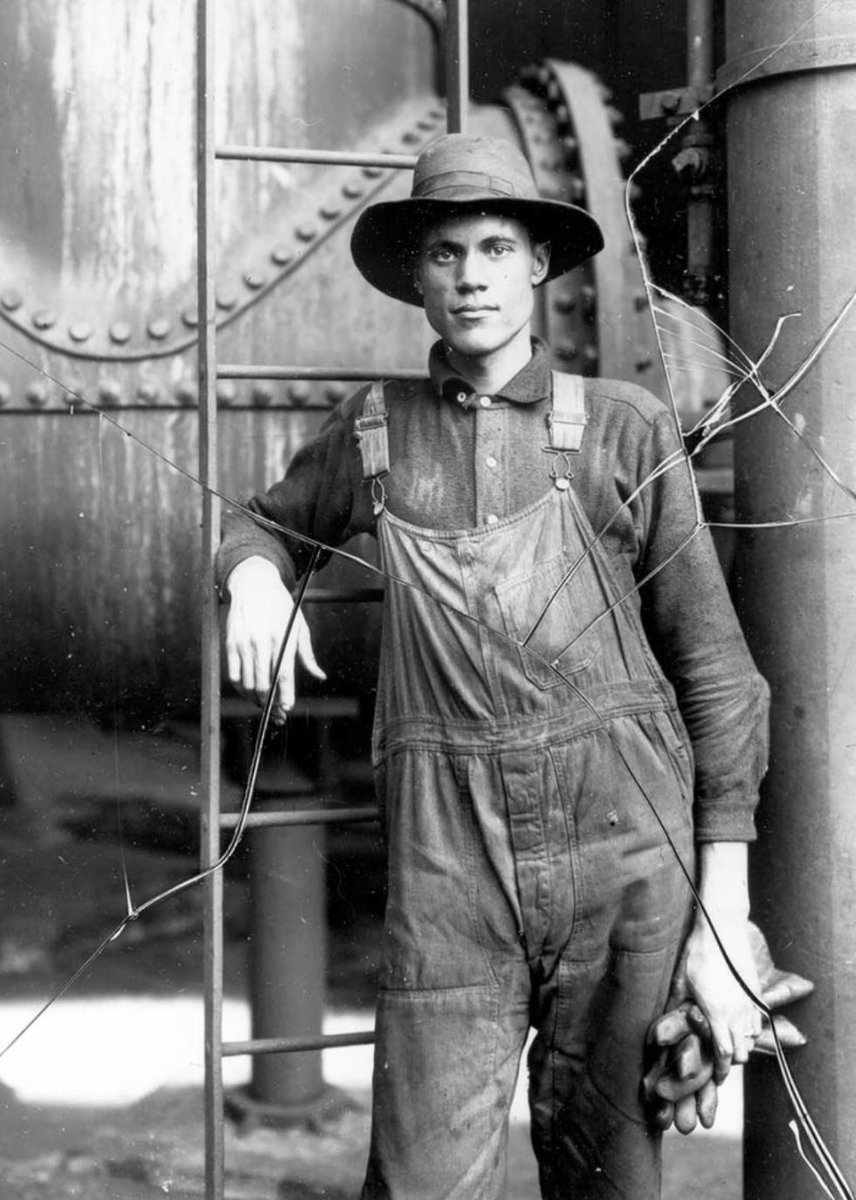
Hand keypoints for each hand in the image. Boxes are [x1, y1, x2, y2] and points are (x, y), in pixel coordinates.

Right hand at [224, 557, 325, 723]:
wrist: (254, 584)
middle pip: (264, 684)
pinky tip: (249, 691)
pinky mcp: (230, 643)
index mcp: (283, 638)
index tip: (287, 708)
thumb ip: (307, 655)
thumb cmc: (281, 607)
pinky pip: (233, 675)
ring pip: (247, 683)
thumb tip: (320, 676)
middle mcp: (262, 642)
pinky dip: (241, 688)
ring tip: (264, 705)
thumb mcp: (299, 626)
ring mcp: (244, 643)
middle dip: (270, 704)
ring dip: (255, 699)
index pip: (284, 675)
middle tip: (277, 714)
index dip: (285, 696)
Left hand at [643, 920, 813, 1133]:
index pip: (723, 1055)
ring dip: (741, 1045)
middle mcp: (737, 1012)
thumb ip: (676, 1007)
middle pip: (741, 1052)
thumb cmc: (696, 952)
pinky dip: (750, 1028)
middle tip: (718, 1062)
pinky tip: (738, 1024)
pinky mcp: (756, 991)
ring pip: (752, 1038)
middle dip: (731, 1061)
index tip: (715, 1078)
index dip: (719, 1071)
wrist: (722, 926)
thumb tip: (660, 1028)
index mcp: (716, 1012)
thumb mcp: (681, 981)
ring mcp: (750, 1002)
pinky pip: (758, 1020)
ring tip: (727, 1044)